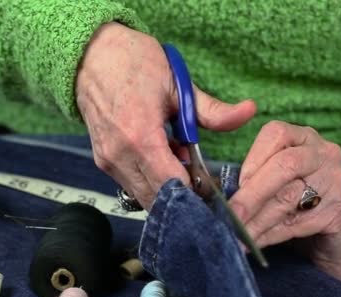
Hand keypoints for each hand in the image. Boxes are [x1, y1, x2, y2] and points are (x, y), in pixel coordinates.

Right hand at [76, 22, 256, 208]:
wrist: (92, 54)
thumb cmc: (133, 63)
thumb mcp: (179, 84)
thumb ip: (213, 111)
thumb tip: (249, 112)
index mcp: (140, 137)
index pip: (171, 187)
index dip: (194, 195)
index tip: (213, 192)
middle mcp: (119, 155)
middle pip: (157, 199)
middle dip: (183, 195)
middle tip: (203, 179)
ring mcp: (107, 160)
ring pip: (143, 195)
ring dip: (166, 187)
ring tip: (180, 158)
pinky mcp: (102, 160)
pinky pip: (132, 183)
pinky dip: (152, 179)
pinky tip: (163, 156)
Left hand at [229, 121, 340, 285]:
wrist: (327, 240)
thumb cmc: (291, 204)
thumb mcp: (270, 184)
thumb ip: (249, 180)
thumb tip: (213, 192)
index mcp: (302, 137)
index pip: (276, 133)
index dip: (252, 160)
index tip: (235, 185)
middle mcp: (323, 153)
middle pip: (285, 165)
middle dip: (252, 193)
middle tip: (230, 216)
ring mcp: (336, 181)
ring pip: (289, 197)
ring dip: (257, 219)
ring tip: (236, 234)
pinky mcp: (338, 212)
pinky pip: (299, 222)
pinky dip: (271, 234)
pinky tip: (255, 243)